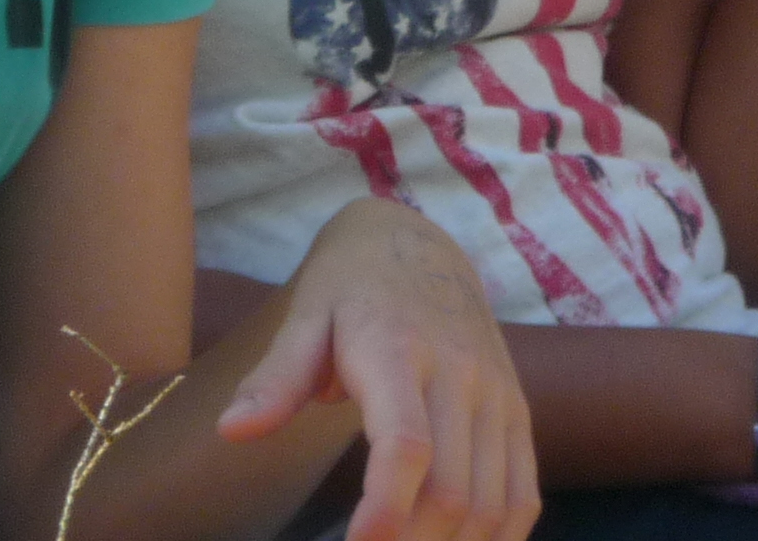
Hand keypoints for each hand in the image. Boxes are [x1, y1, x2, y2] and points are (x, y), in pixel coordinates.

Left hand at [219, 199, 536, 540]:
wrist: (423, 245)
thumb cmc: (352, 286)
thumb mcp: (306, 315)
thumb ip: (276, 376)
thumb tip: (233, 430)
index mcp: (400, 350)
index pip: (406, 443)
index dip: (386, 507)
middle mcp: (462, 374)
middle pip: (453, 490)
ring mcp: (497, 394)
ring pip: (492, 502)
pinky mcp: (516, 409)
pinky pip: (524, 493)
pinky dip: (500, 537)